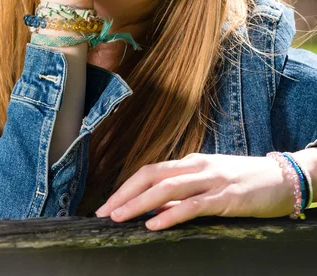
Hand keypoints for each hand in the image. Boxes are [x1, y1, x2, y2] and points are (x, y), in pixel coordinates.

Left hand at [95, 153, 295, 229]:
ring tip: (119, 216)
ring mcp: (211, 180)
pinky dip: (171, 213)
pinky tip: (155, 223)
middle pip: (151, 175)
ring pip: (167, 188)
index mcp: (191, 162)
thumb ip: (185, 189)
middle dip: (124, 193)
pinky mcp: (225, 196)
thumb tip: (156, 205)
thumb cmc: (245, 180)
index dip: (126, 186)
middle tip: (103, 212)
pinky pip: (193, 205)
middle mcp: (196, 166)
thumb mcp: (210, 180)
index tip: (107, 204)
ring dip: (139, 202)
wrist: (282, 177)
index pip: (150, 171)